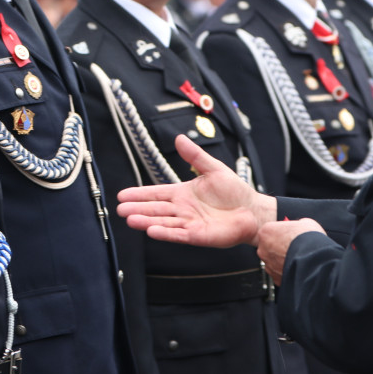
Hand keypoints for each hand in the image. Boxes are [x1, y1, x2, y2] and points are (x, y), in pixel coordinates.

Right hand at [116, 135, 276, 246]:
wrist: (252, 209)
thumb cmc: (234, 191)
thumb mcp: (213, 168)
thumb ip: (195, 156)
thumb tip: (179, 138)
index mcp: (182, 194)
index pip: (156, 193)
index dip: (139, 194)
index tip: (122, 195)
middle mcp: (182, 209)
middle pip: (155, 209)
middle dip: (137, 209)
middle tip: (120, 209)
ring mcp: (188, 223)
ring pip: (162, 222)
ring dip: (146, 221)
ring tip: (130, 219)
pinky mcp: (198, 235)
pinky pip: (178, 234)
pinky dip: (165, 233)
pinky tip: (151, 231)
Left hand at [256, 218, 325, 285]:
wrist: (317, 261)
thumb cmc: (310, 240)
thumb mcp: (305, 223)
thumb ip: (297, 224)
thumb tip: (299, 226)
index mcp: (267, 231)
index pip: (271, 230)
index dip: (282, 233)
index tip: (289, 235)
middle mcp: (263, 248)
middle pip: (270, 246)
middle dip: (280, 247)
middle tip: (293, 247)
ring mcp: (268, 264)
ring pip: (274, 261)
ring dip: (283, 259)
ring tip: (297, 258)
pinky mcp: (276, 278)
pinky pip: (279, 273)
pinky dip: (287, 271)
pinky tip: (298, 267)